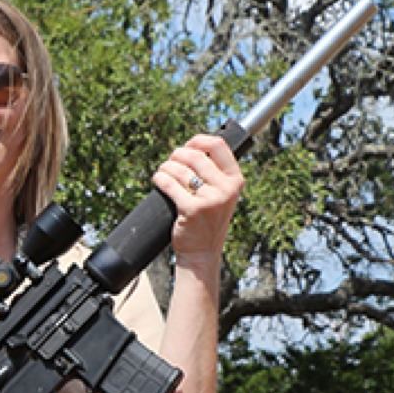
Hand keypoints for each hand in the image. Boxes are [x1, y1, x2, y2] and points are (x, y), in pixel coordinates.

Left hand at [152, 133, 243, 263]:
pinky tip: (158, 180)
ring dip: (166, 167)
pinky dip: (160, 179)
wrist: (202, 252)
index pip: (218, 145)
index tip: (188, 145)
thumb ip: (214, 173)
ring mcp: (210, 200)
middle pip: (195, 156)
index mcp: (235, 181)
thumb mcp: (221, 195)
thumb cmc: (208, 221)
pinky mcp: (192, 209)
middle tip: (170, 162)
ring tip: (163, 172)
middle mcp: (226, 189)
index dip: (199, 140)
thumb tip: (192, 145)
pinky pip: (170, 184)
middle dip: (177, 155)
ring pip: (180, 170)